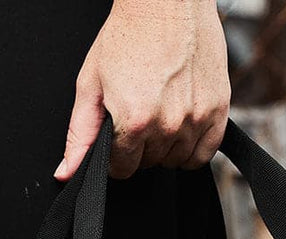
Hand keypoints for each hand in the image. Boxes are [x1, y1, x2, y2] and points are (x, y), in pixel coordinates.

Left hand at [53, 0, 230, 180]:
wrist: (167, 1)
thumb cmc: (127, 35)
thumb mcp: (91, 83)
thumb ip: (80, 134)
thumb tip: (66, 173)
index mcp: (134, 120)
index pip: (122, 168)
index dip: (115, 153)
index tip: (117, 134)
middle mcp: (168, 125)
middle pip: (149, 163)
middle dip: (140, 146)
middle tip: (138, 112)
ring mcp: (196, 119)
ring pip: (176, 160)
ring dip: (166, 147)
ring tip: (159, 113)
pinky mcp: (219, 111)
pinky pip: (204, 154)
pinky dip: (192, 149)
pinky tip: (181, 127)